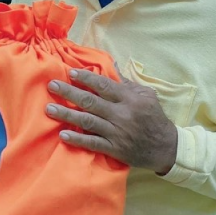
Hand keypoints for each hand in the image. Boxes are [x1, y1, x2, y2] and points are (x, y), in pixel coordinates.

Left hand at [46, 68, 178, 173]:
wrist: (166, 147)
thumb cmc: (154, 117)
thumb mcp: (146, 95)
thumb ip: (127, 83)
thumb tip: (113, 65)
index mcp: (129, 98)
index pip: (103, 85)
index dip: (86, 78)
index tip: (70, 73)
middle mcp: (121, 114)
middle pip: (90, 101)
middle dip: (69, 92)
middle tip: (51, 86)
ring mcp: (117, 132)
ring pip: (88, 121)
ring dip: (67, 114)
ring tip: (49, 109)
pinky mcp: (115, 149)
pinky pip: (93, 143)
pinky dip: (78, 139)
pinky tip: (63, 134)